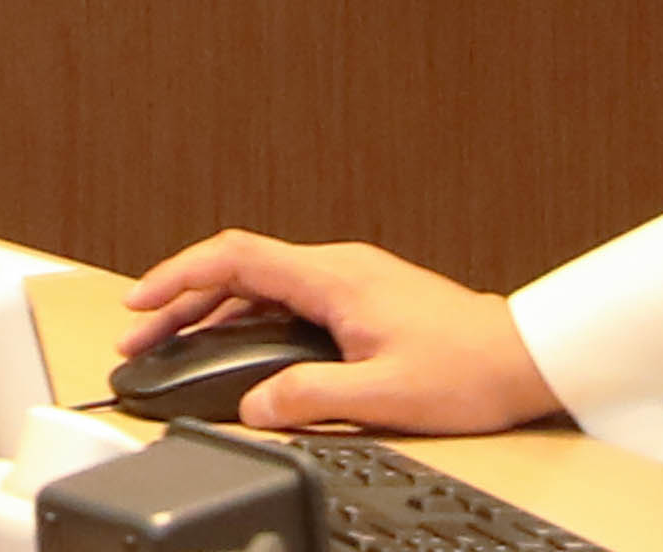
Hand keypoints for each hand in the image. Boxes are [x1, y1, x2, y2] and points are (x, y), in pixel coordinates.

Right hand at [117, 232, 563, 437]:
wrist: (523, 357)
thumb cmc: (468, 369)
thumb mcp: (383, 396)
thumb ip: (310, 398)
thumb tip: (255, 405)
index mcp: (333, 278)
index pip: (236, 258)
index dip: (178, 276)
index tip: (140, 302)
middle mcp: (336, 269)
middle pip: (237, 271)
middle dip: (180, 301)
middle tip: (139, 338)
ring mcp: (347, 282)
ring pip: (259, 287)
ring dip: (211, 313)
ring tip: (171, 347)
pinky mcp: (358, 301)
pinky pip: (284, 300)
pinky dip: (246, 320)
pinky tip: (231, 350)